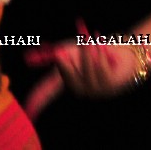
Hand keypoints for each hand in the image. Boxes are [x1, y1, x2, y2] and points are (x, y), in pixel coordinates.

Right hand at [22, 19, 139, 119]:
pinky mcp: (108, 87)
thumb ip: (49, 54)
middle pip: (67, 74)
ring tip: (94, 37)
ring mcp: (93, 91)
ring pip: (87, 68)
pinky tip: (104, 45)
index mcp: (67, 81)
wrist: (123, 52)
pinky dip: (102, 52)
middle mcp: (78, 89)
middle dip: (68, 60)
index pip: (46, 93)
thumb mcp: (70, 49)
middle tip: (69, 46)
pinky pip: (101, 67)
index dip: (36, 102)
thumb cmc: (95, 51)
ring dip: (90, 49)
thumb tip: (27, 58)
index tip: (28, 112)